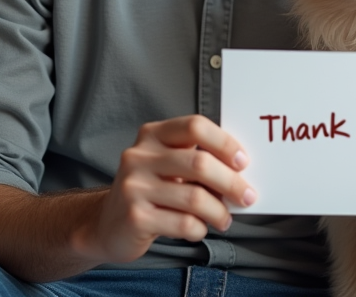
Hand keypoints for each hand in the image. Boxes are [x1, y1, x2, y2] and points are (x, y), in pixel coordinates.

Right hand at [82, 115, 256, 263]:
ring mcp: (134, 187)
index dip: (225, 143)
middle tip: (248, 197)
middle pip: (199, 163)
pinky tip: (199, 229)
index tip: (243, 162)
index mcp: (152, 135)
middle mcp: (139, 156)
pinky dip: (200, 229)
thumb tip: (241, 169)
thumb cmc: (150, 191)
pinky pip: (184, 224)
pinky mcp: (135, 217)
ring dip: (219, 212)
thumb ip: (195, 159)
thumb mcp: (166, 165)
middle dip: (232, 182)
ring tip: (225, 220)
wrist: (107, 225)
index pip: (195, 126)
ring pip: (195, 197)